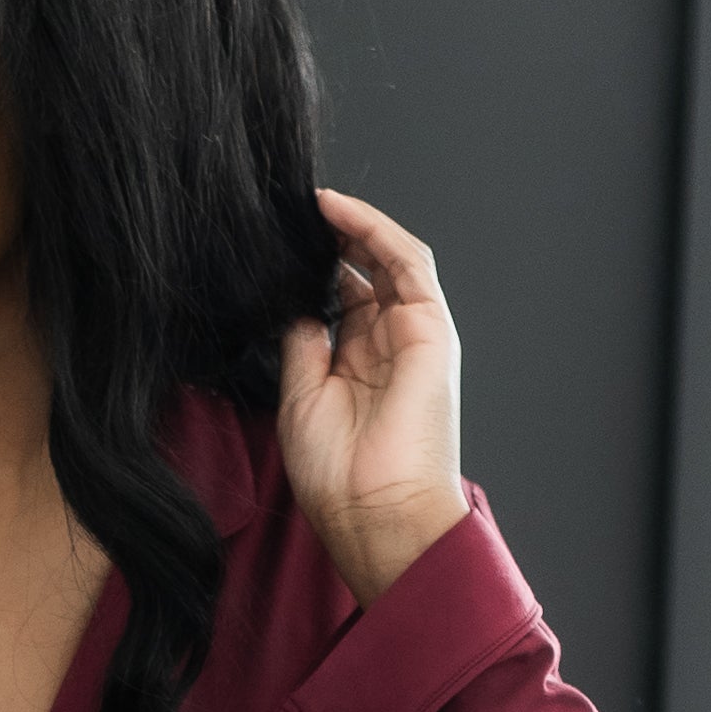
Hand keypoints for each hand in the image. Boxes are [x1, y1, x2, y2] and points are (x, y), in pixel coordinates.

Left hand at [276, 186, 466, 604]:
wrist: (376, 510)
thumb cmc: (338, 475)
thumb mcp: (301, 396)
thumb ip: (303, 345)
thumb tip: (295, 305)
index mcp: (359, 367)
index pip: (341, 300)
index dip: (314, 269)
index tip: (279, 246)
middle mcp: (390, 347)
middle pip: (366, 274)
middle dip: (332, 241)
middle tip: (290, 214)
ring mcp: (414, 335)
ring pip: (388, 259)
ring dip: (352, 225)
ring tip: (310, 201)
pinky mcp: (431, 327)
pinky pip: (405, 261)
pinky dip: (372, 229)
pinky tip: (334, 210)